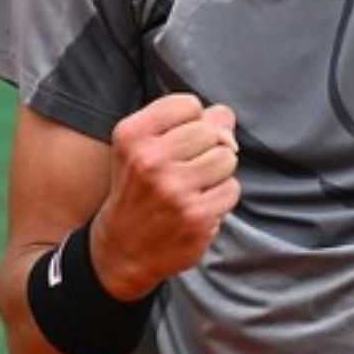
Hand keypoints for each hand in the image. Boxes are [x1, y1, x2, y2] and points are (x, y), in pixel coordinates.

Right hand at [89, 94, 240, 300]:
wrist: (122, 248)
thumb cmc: (138, 190)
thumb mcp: (143, 148)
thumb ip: (183, 123)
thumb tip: (226, 116)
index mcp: (132, 136)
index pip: (188, 105)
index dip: (190, 121)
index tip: (177, 141)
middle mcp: (150, 160)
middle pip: (211, 131)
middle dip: (207, 147)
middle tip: (186, 167)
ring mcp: (174, 190)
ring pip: (227, 159)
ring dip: (217, 172)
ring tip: (194, 186)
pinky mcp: (196, 216)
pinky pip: (231, 189)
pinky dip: (221, 197)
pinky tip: (199, 205)